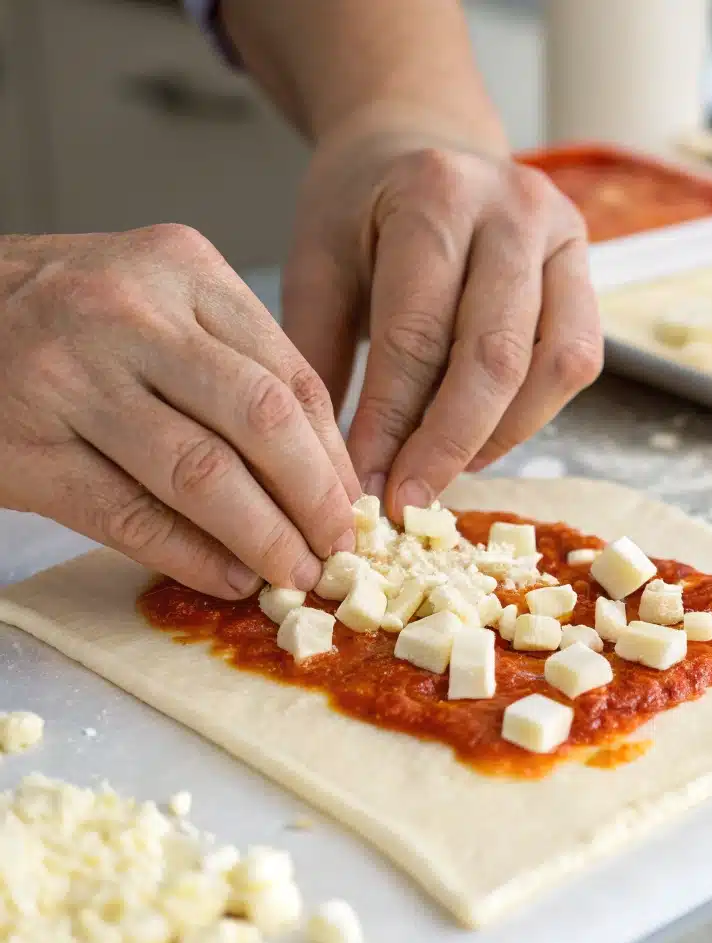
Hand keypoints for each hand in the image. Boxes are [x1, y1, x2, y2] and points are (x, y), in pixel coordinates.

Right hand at [0, 226, 359, 597]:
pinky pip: (130, 516)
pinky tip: (229, 578)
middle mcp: (131, 313)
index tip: (352, 507)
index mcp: (184, 270)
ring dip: (262, 538)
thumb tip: (320, 471)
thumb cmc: (71, 315)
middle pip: (259, 421)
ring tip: (294, 575)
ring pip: (201, 474)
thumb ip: (236, 366)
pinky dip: (190, 556)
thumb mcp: (162, 302)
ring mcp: (72, 377)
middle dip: (312, 499)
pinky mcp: (26, 447)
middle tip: (339, 551)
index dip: (332, 455)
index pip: (289, 374)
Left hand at [282, 128, 602, 518]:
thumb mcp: (317, 262)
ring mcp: (563, 235)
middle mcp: (514, 208)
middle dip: (449, 445)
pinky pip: (577, 360)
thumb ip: (318, 354)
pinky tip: (482, 438)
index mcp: (434, 195)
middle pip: (495, 356)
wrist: (418, 141)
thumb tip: (327, 465)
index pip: (416, 336)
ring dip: (500, 436)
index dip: (391, 425)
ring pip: (554, 365)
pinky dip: (531, 413)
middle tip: (409, 501)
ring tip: (445, 471)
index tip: (363, 489)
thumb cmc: (360, 208)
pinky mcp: (587, 267)